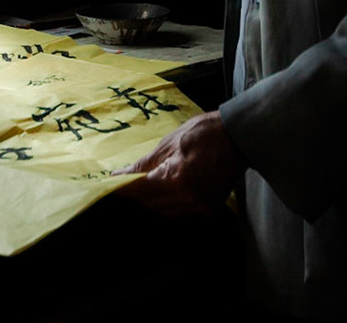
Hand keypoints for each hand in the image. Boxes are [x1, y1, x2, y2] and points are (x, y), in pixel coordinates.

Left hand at [113, 109, 244, 215]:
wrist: (240, 136)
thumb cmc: (206, 133)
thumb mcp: (171, 143)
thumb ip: (145, 164)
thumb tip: (121, 176)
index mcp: (177, 181)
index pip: (139, 192)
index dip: (121, 190)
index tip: (106, 186)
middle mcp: (188, 200)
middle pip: (150, 206)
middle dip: (135, 196)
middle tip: (121, 185)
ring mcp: (200, 207)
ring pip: (164, 212)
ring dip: (150, 202)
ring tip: (140, 188)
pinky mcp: (208, 208)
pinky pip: (180, 212)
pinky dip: (168, 204)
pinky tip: (163, 192)